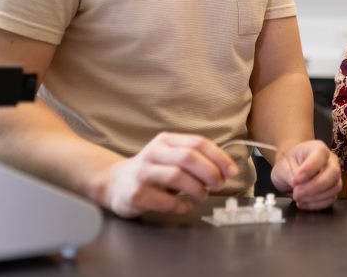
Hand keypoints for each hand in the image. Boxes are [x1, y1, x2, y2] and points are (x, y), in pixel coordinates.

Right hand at [101, 132, 237, 217]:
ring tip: (202, 196)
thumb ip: (195, 159)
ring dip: (197, 189)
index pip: (198, 143)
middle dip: (210, 173)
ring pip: (177, 176)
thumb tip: (227, 170)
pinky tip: (185, 207)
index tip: (231, 172)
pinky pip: (165, 201)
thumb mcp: (171, 157)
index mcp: (166, 140)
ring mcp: (143, 173)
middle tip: (218, 185)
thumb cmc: (152, 170)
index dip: (218, 157)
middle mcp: (153, 152)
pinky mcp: (136, 194)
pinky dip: (181, 206)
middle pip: (188, 158)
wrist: (115, 183)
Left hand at [270, 140, 341, 209]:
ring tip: (298, 199)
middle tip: (296, 194)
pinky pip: (331, 199)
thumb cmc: (287, 163)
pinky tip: (303, 203)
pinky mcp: (332, 190)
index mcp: (317, 148)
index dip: (309, 169)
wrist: (289, 168)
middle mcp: (330, 161)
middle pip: (333, 173)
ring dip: (315, 198)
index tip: (295, 180)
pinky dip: (317, 204)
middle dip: (314, 187)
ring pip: (334, 188)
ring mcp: (334, 176)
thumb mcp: (283, 166)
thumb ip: (292, 174)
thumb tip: (299, 186)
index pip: (321, 154)